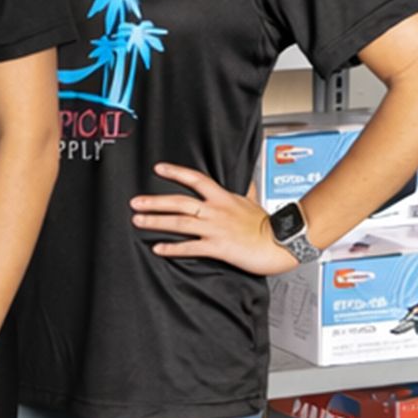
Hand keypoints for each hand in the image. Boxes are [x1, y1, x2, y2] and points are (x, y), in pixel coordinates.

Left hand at [135, 162, 301, 275]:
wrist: (282, 242)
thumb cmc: (268, 224)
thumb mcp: (253, 201)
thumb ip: (243, 191)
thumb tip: (244, 183)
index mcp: (223, 197)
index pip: (196, 179)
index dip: (176, 172)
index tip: (158, 169)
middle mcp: (215, 211)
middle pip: (180, 202)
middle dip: (155, 201)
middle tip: (135, 202)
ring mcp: (215, 229)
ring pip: (180, 222)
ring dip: (156, 221)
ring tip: (138, 221)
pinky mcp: (218, 247)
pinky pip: (190, 247)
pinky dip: (172, 248)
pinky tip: (158, 248)